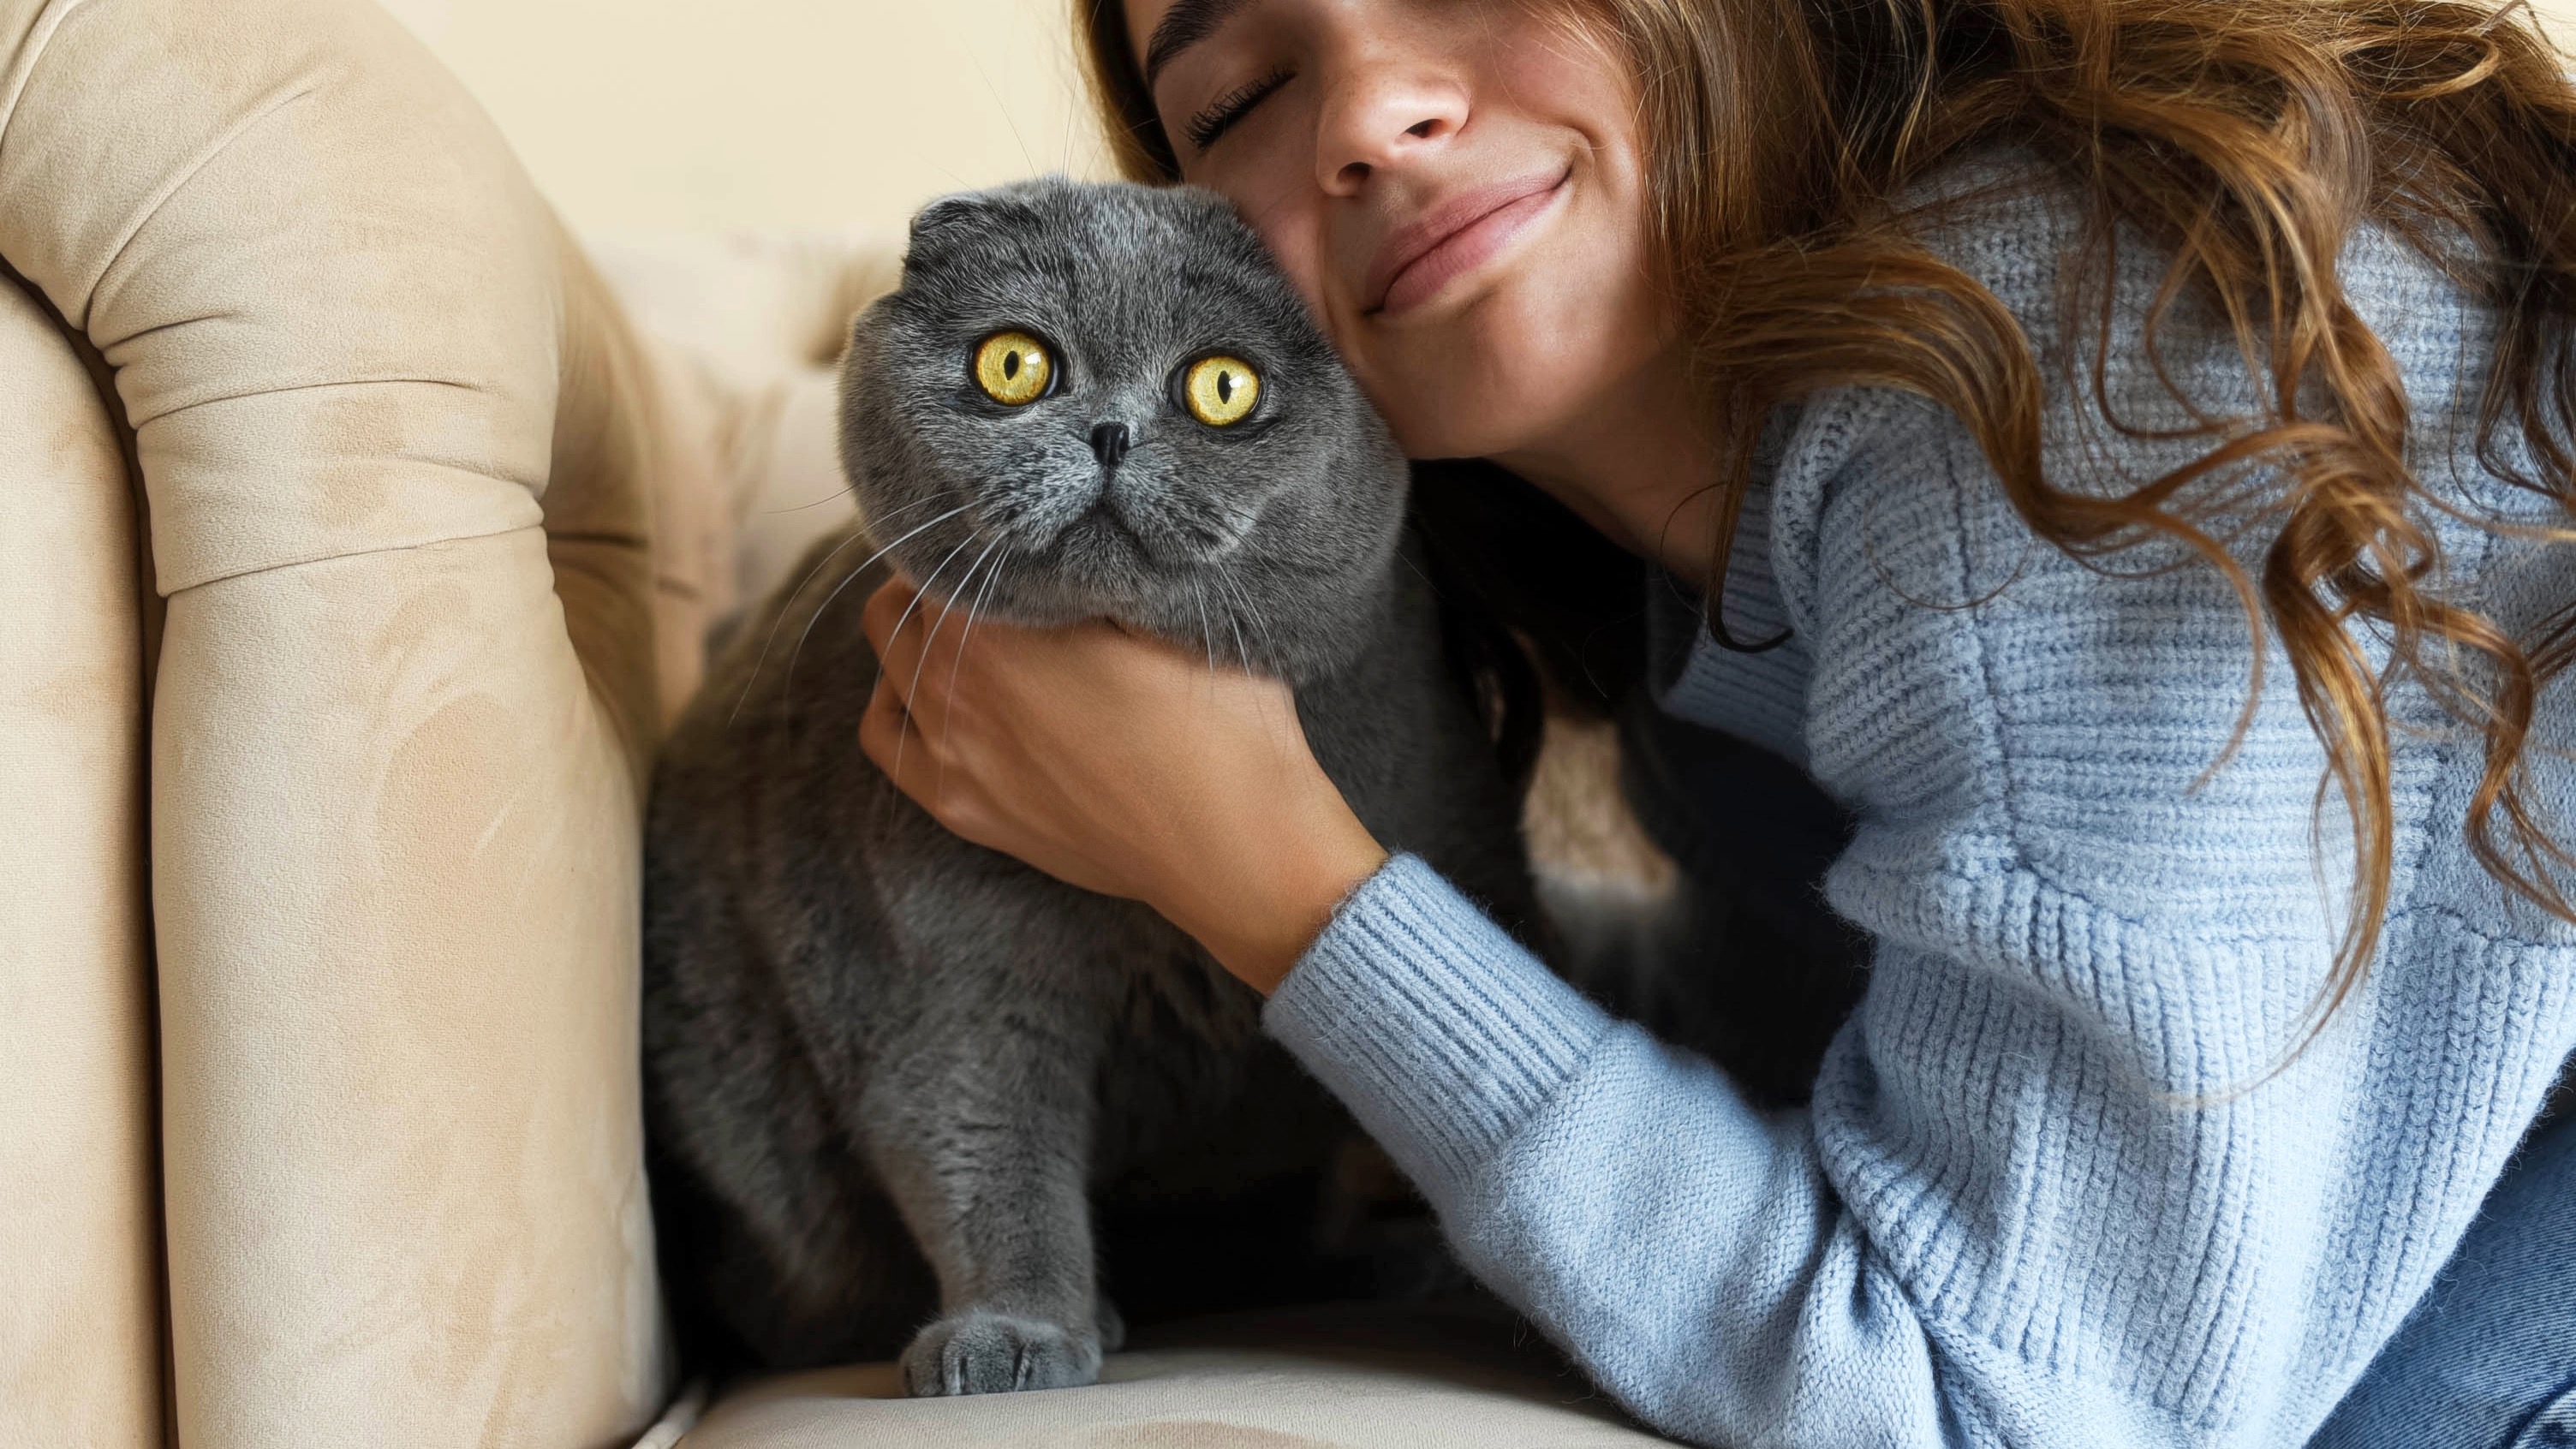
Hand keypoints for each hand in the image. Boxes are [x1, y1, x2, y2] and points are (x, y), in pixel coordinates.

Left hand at [858, 574, 1388, 993]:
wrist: (1234, 845)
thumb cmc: (1220, 721)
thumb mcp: (1171, 607)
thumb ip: (1095, 558)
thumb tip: (1067, 519)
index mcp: (993, 619)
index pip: (947, 541)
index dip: (982, 524)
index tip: (1015, 522)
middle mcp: (951, 679)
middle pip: (906, 593)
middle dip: (946, 571)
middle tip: (1002, 568)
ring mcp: (947, 749)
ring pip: (888, 656)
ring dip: (919, 630)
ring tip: (972, 626)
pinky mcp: (959, 805)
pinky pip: (885, 737)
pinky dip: (898, 702)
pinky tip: (940, 692)